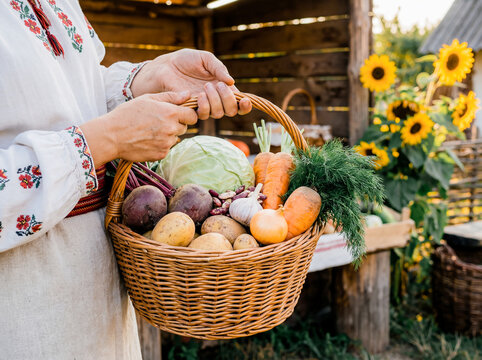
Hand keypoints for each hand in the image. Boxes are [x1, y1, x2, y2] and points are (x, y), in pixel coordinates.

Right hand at [81, 91, 196, 167]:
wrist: (111, 136)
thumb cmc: (127, 114)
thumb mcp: (147, 99)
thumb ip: (170, 96)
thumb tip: (188, 94)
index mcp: (170, 113)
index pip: (192, 116)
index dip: (187, 115)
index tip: (179, 114)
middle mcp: (171, 129)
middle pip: (184, 128)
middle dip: (176, 124)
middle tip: (158, 122)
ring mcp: (167, 143)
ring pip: (175, 138)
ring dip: (167, 135)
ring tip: (150, 131)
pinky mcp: (161, 154)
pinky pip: (166, 148)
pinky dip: (160, 145)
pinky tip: (147, 140)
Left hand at [130, 49, 251, 119]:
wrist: (166, 66)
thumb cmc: (186, 61)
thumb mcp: (206, 59)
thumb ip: (219, 69)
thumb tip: (232, 83)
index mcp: (224, 88)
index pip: (240, 103)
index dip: (246, 106)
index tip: (246, 100)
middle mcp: (216, 100)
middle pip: (232, 111)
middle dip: (228, 100)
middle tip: (217, 85)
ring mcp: (205, 106)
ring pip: (219, 114)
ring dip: (215, 101)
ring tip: (205, 87)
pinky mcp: (192, 110)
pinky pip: (203, 115)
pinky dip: (204, 106)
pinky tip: (198, 95)